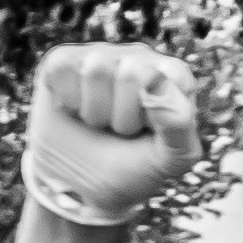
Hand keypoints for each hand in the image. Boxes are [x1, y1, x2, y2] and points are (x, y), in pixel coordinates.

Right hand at [21, 41, 203, 228]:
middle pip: (130, 73)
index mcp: (173, 76)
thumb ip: (179, 123)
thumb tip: (156, 82)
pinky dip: (66, 99)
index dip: (150, 116)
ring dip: (93, 111)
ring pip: (96, 69)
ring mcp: (101, 56)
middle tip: (119, 130)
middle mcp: (139, 59)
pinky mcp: (64, 61)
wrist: (79, 186)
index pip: (166, 79)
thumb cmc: (130, 168)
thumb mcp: (168, 160)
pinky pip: (63, 68)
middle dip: (121, 117)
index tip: (147, 133)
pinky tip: (74, 109)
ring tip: (97, 122)